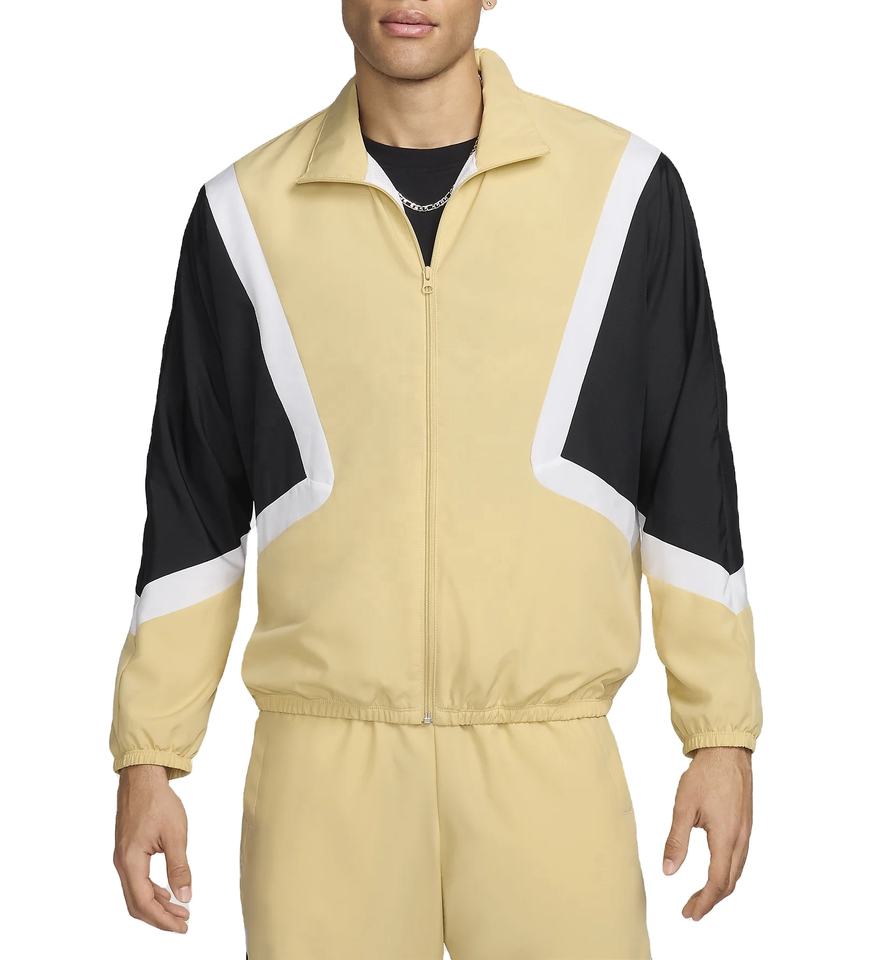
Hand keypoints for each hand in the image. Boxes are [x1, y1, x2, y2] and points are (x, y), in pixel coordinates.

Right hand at [113, 764, 191, 932]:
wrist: (142, 779)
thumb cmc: (158, 802)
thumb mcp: (175, 835)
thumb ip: (179, 867)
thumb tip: (185, 896)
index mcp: (131, 861)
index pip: (145, 902)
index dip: (164, 918)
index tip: (183, 925)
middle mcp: (122, 863)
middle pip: (137, 904)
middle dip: (160, 917)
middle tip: (183, 922)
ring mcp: (123, 858)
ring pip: (136, 893)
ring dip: (157, 905)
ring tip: (180, 909)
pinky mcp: (127, 852)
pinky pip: (137, 880)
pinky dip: (152, 891)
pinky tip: (167, 892)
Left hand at [662, 746, 752, 920]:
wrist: (727, 752)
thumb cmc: (705, 775)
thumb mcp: (683, 806)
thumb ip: (676, 840)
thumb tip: (668, 871)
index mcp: (726, 837)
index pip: (717, 882)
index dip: (704, 901)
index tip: (689, 913)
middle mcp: (741, 839)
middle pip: (729, 882)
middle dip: (710, 900)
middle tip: (690, 910)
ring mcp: (746, 833)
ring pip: (737, 872)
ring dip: (720, 888)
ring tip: (700, 897)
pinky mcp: (745, 826)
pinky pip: (739, 859)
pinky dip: (727, 873)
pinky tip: (715, 872)